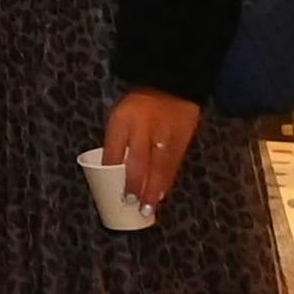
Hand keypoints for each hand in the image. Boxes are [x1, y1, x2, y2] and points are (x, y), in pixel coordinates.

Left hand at [100, 87, 198, 214]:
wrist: (171, 85)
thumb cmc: (138, 107)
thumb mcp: (120, 117)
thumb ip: (117, 142)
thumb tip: (112, 171)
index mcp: (123, 119)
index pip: (114, 148)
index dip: (112, 170)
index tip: (110, 188)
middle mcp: (144, 127)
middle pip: (139, 161)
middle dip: (136, 184)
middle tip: (133, 204)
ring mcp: (166, 134)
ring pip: (160, 166)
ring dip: (154, 189)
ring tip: (149, 208)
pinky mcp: (183, 139)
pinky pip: (174, 164)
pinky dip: (167, 181)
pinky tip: (162, 194)